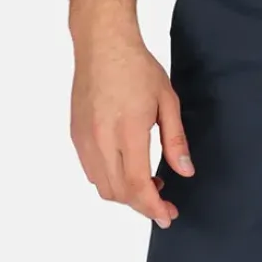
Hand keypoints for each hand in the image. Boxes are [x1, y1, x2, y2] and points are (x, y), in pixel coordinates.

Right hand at [70, 30, 194, 227]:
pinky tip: (127, 168)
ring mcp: (85, 139)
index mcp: (128, 130)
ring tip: (149, 184)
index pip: (137, 184)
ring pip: (102, 186)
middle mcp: (102, 139)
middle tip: (163, 202)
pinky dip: (109, 180)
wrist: (104, 45)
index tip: (167, 216)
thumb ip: (175, 140)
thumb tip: (185, 171)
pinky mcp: (76, 136)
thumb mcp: (167, 100)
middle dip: (142, 205)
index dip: (153, 207)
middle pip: (119, 192)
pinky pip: (91, 171)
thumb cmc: (138, 67)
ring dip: (125, 194)